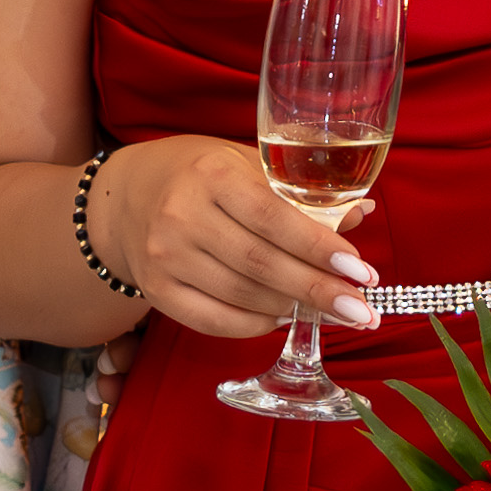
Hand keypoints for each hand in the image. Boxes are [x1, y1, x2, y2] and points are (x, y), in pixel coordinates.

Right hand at [92, 138, 382, 345]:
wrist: (127, 197)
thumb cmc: (201, 175)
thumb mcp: (248, 166)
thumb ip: (301, 193)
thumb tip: (361, 213)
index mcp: (212, 174)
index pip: (274, 218)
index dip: (320, 248)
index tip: (362, 272)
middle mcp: (183, 215)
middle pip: (262, 264)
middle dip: (319, 292)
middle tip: (363, 312)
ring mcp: (165, 257)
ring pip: (243, 297)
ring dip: (293, 309)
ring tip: (330, 310)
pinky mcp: (156, 291)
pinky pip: (215, 321)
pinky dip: (257, 325)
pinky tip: (283, 317)